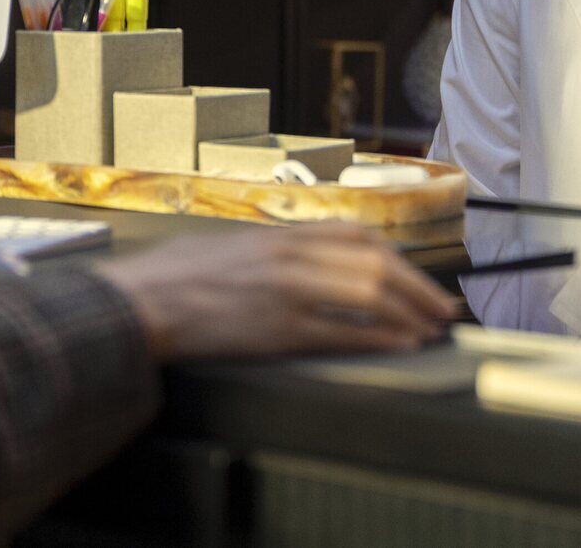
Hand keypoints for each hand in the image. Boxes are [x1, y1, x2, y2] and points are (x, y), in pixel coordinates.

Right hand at [94, 222, 456, 360]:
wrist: (139, 301)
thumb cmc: (172, 277)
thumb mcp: (228, 246)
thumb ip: (270, 250)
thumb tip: (302, 263)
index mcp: (278, 234)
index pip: (356, 234)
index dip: (396, 256)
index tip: (416, 274)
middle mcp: (289, 254)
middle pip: (375, 262)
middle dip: (417, 287)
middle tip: (442, 308)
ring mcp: (286, 290)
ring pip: (368, 293)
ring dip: (408, 313)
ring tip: (430, 330)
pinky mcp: (277, 329)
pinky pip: (343, 330)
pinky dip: (379, 338)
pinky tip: (399, 345)